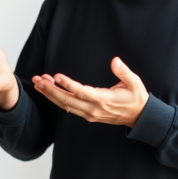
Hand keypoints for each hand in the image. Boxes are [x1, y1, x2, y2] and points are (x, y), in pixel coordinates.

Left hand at [32, 57, 148, 127]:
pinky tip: (50, 91)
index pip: (81, 92)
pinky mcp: (88, 115)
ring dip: (51, 95)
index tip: (56, 76)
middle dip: (50, 90)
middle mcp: (93, 108)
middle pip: (67, 100)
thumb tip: (115, 61)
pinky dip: (57, 100)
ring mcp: (89, 114)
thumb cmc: (136, 98)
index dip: (68, 85)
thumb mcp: (135, 83)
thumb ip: (123, 72)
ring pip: (65, 106)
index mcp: (103, 99)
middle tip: (38, 80)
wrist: (139, 117)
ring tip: (38, 84)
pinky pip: (69, 108)